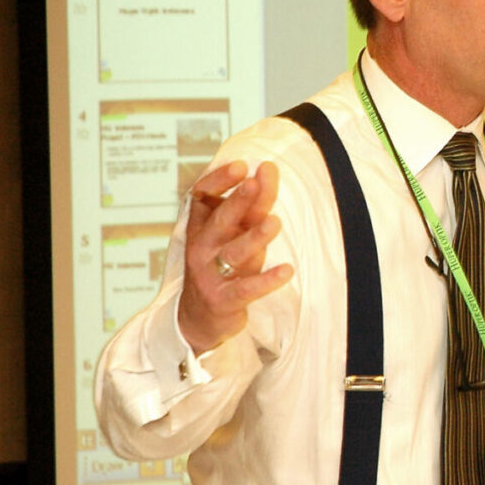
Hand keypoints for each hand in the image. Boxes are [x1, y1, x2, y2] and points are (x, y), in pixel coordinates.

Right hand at [178, 160, 292, 353]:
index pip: (202, 197)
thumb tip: (267, 172)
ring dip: (255, 237)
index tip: (241, 165)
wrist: (197, 318)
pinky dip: (267, 280)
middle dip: (238, 201)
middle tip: (255, 183)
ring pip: (234, 252)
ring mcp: (211, 274)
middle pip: (220, 220)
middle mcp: (202, 247)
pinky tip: (287, 271)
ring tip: (274, 222)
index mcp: (200, 227)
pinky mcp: (224, 300)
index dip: (219, 180)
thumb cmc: (220, 267)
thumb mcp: (230, 236)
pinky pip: (247, 289)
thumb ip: (248, 209)